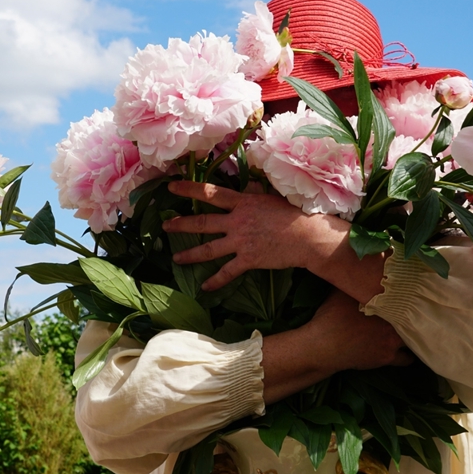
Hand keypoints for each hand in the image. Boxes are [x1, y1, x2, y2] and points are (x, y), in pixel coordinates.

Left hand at [163, 181, 387, 302]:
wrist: (307, 236)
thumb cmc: (293, 214)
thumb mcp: (271, 197)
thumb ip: (254, 193)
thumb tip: (247, 186)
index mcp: (243, 202)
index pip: (210, 193)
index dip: (188, 189)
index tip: (171, 187)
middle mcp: (237, 221)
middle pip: (202, 222)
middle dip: (181, 224)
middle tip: (165, 225)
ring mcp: (241, 242)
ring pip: (209, 249)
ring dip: (190, 254)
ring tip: (176, 258)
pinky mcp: (248, 260)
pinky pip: (227, 272)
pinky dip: (216, 281)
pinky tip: (205, 287)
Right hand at [260, 290, 412, 403]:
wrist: (323, 346)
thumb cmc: (331, 317)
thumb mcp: (342, 292)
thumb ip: (357, 282)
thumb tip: (363, 268)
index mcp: (385, 305)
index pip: (407, 298)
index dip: (411, 296)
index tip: (415, 293)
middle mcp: (393, 323)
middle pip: (415, 318)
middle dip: (415, 314)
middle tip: (417, 311)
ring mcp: (391, 343)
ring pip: (413, 339)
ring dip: (413, 334)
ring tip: (413, 330)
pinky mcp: (386, 359)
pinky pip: (406, 360)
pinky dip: (408, 355)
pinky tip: (407, 351)